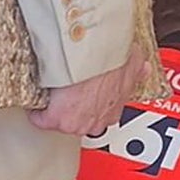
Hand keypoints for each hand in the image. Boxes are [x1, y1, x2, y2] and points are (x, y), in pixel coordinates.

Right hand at [29, 45, 148, 135]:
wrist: (96, 57)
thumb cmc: (114, 59)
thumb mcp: (132, 63)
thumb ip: (136, 68)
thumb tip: (141, 67)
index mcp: (114, 111)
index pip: (100, 116)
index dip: (90, 103)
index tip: (85, 95)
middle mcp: (96, 122)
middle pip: (79, 121)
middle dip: (73, 107)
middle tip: (67, 91)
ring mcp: (76, 123)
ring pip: (61, 121)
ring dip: (56, 108)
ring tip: (53, 92)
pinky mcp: (56, 119)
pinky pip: (40, 119)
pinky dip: (38, 109)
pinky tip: (39, 98)